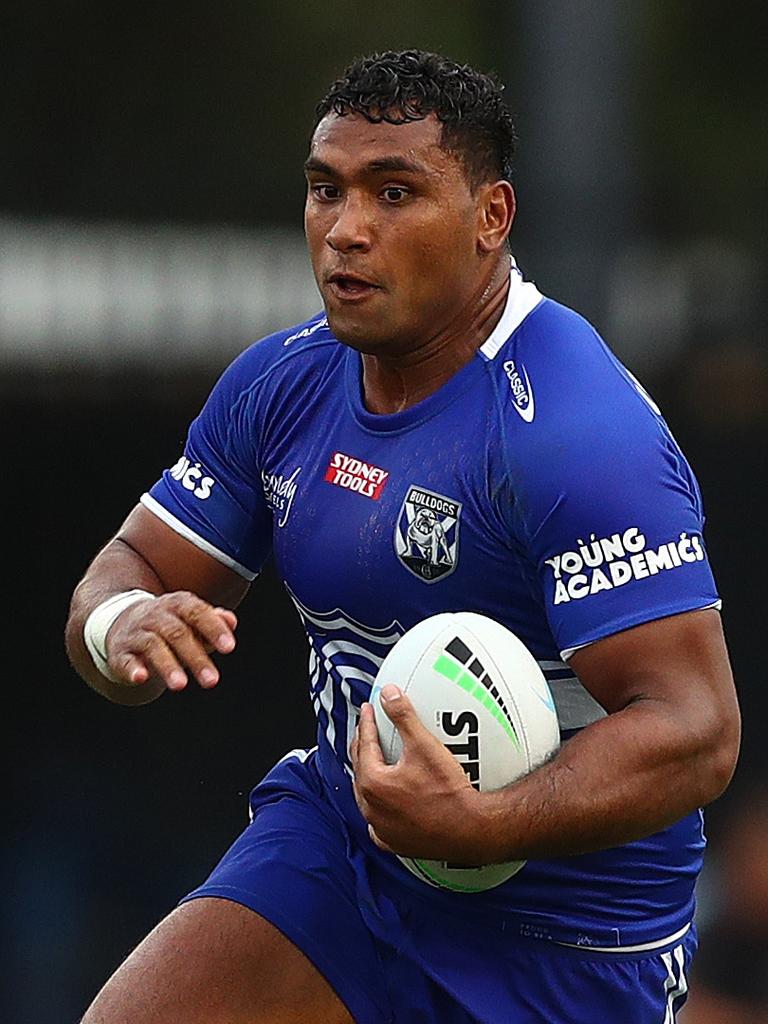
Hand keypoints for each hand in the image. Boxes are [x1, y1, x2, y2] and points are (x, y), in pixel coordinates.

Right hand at [105, 591, 236, 691]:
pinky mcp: (120, 652)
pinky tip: (141, 678)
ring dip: (167, 666)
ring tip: (181, 685)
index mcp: (178, 604)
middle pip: (177, 633)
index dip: (214, 629)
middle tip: (212, 680)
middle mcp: (155, 615)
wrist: (123, 621)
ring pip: (152, 645)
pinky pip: (125, 659)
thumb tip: (231, 621)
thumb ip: (214, 621)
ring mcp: (136, 633)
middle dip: (196, 658)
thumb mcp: (192, 619)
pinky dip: (133, 668)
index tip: (229, 648)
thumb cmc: (170, 625)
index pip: (197, 612)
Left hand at [350, 685, 489, 863]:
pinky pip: (378, 822)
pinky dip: (379, 808)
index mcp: (373, 782)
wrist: (470, 829)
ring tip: (373, 761)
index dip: (366, 723)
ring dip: (367, 776)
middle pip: (360, 769)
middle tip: (367, 730)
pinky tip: (385, 803)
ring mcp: (381, 827)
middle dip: (362, 746)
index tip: (369, 710)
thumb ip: (403, 716)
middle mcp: (371, 807)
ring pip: (366, 796)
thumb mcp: (424, 745)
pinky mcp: (394, 842)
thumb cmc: (449, 792)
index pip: (364, 744)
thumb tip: (389, 694)